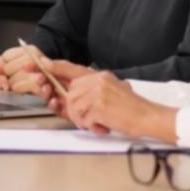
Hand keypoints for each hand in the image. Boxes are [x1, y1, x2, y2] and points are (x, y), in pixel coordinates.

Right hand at [0, 46, 94, 109]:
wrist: (115, 102)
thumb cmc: (102, 85)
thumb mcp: (81, 72)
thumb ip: (62, 67)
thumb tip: (43, 61)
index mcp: (64, 78)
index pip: (47, 73)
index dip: (36, 69)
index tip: (27, 66)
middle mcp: (63, 90)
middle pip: (46, 87)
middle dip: (41, 83)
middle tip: (40, 79)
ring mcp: (66, 102)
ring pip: (50, 99)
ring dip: (47, 95)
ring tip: (49, 90)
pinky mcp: (71, 115)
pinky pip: (59, 112)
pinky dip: (56, 107)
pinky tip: (56, 102)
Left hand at [62, 71, 176, 140]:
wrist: (148, 117)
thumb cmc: (130, 108)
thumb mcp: (112, 89)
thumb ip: (91, 89)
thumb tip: (69, 97)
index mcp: (99, 75)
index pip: (71, 67)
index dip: (54, 66)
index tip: (41, 63)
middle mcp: (97, 80)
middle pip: (69, 94)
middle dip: (73, 110)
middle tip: (87, 119)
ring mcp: (98, 93)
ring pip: (74, 108)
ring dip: (83, 120)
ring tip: (98, 123)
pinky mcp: (99, 107)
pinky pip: (83, 119)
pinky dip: (91, 127)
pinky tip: (104, 126)